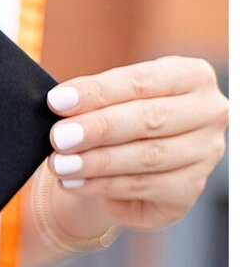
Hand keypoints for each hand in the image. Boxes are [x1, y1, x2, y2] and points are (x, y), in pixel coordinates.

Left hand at [44, 56, 227, 231]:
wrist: (123, 172)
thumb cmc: (118, 125)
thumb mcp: (110, 103)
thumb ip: (93, 101)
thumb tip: (59, 103)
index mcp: (192, 77)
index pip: (144, 81)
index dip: (99, 92)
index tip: (57, 101)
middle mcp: (209, 113)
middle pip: (150, 119)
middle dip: (98, 128)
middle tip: (59, 137)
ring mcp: (205, 153)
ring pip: (146, 157)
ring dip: (96, 162)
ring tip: (60, 164)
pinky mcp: (189, 189)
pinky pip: (141, 187)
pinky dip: (101, 186)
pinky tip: (74, 183)